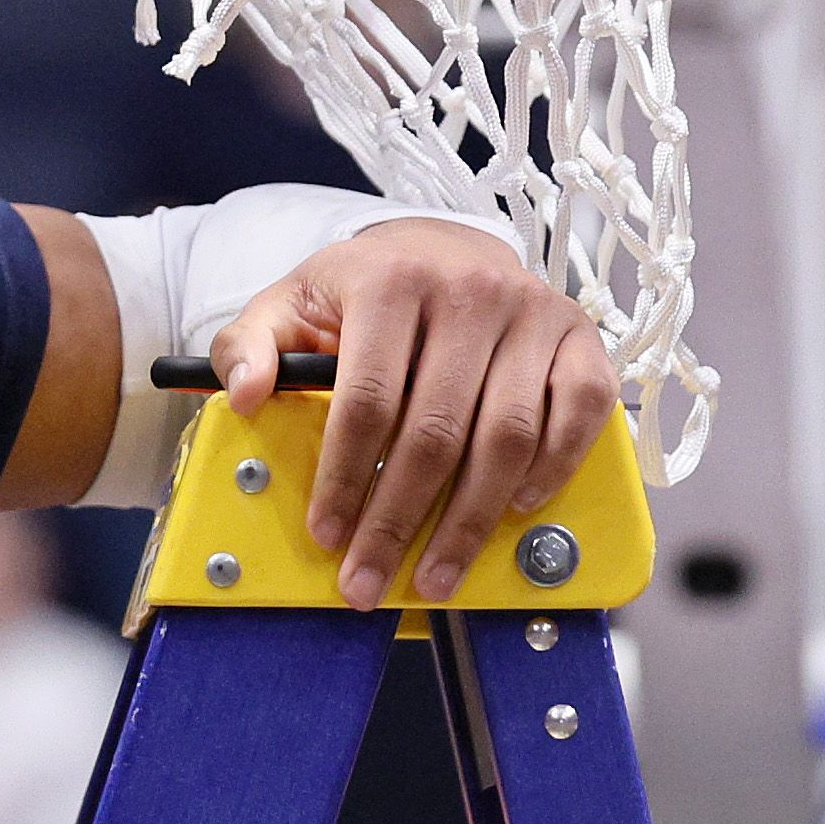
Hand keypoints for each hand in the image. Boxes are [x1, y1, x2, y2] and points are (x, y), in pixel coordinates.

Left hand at [209, 219, 619, 607]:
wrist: (443, 245)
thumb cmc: (363, 287)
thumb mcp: (289, 301)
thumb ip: (247, 344)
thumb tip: (243, 395)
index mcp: (391, 281)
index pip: (367, 399)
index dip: (344, 476)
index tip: (327, 533)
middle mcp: (470, 292)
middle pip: (437, 431)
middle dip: (399, 520)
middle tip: (370, 578)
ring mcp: (533, 314)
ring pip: (508, 436)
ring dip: (471, 519)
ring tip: (437, 572)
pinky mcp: (580, 336)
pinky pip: (582, 412)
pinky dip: (555, 466)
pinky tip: (516, 506)